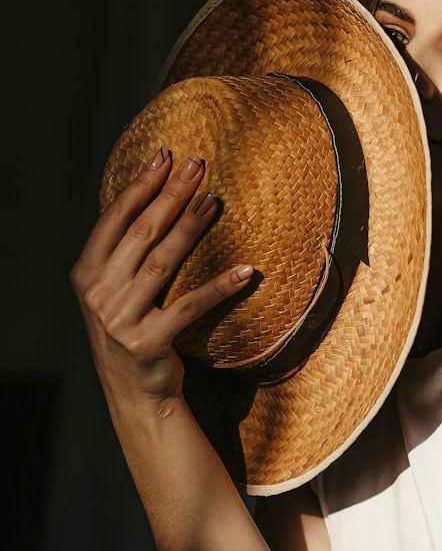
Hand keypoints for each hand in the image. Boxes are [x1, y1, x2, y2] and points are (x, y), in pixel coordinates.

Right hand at [69, 147, 255, 407]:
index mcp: (86, 274)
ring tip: (214, 201)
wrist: (135, 393)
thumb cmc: (132, 329)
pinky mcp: (149, 342)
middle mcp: (98, 294)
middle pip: (141, 233)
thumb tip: (156, 197)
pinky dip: (220, 287)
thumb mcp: (113, 291)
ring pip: (162, 262)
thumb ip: (122, 253)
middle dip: (170, 195)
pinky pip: (190, 307)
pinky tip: (246, 269)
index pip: (114, 219)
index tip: (165, 156)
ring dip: (190, 227)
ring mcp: (120, 319)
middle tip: (198, 165)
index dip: (140, 185)